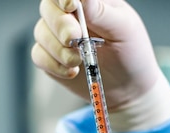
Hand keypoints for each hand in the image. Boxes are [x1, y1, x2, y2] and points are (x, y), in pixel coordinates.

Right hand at [31, 0, 160, 111]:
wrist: (127, 88)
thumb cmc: (130, 53)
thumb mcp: (123, 29)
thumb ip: (101, 12)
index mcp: (90, 1)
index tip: (72, 6)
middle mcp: (70, 14)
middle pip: (48, 8)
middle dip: (60, 25)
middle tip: (76, 39)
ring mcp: (57, 36)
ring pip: (41, 33)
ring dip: (59, 50)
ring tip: (80, 61)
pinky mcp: (51, 57)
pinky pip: (39, 56)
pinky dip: (54, 65)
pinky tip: (72, 71)